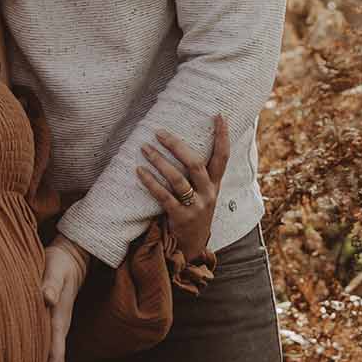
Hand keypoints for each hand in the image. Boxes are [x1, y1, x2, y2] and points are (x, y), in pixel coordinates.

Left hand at [35, 233, 88, 361]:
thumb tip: (45, 298)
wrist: (72, 257)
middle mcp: (58, 334)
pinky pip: (40, 358)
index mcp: (59, 325)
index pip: (54, 361)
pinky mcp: (47, 329)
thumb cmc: (59, 262)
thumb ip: (50, 283)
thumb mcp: (54, 268)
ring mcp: (53, 334)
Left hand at [138, 114, 229, 261]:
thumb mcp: (204, 193)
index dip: (222, 136)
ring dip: (159, 161)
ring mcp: (196, 206)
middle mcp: (208, 193)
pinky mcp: (180, 217)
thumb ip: (200, 174)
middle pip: (196, 164)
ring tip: (144, 148)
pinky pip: (163, 196)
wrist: (192, 246)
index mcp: (215, 184)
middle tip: (159, 132)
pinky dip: (150, 182)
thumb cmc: (194, 212)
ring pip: (178, 179)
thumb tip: (184, 145)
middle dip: (177, 146)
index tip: (218, 115)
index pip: (223, 156)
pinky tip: (138, 171)